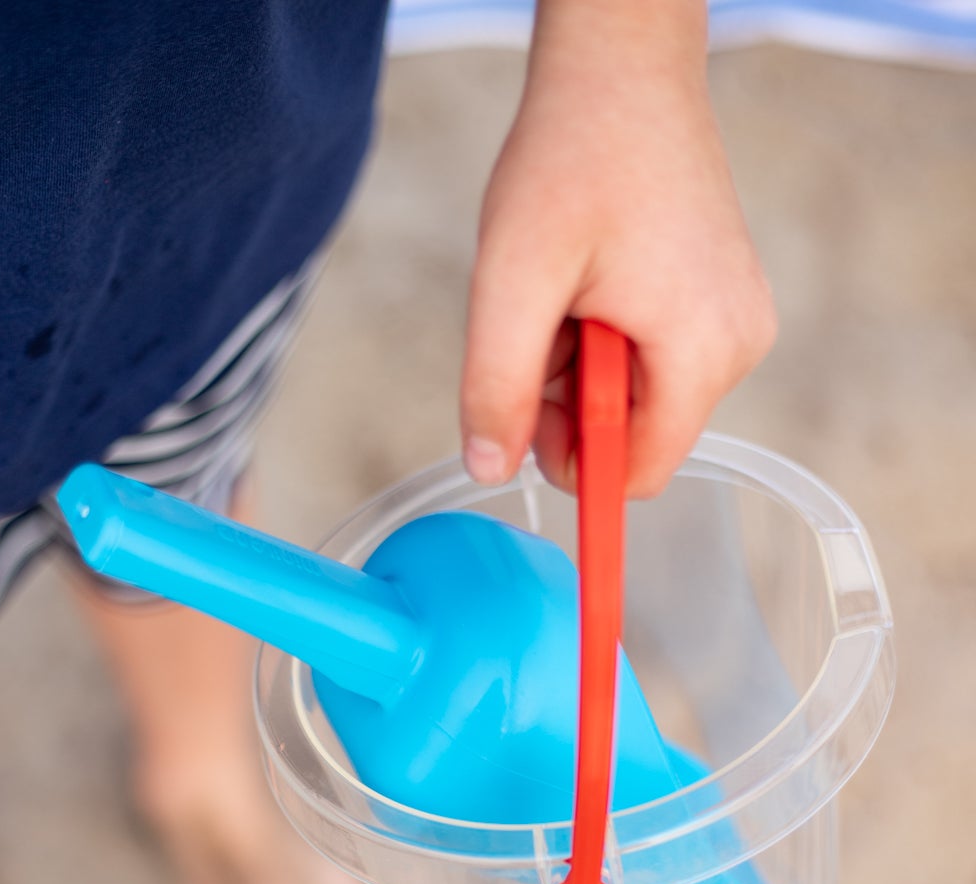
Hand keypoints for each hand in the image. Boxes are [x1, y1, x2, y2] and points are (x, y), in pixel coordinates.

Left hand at [460, 0, 776, 498]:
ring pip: (638, 398)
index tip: (527, 410)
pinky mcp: (723, 300)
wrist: (620, 66)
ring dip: (583, 366)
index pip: (639, 474)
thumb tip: (488, 470)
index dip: (574, 462)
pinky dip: (606, 338)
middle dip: (572, 402)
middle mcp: (738, 344)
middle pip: (636, 436)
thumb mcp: (513, 282)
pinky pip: (653, 359)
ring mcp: (736, 320)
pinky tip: (591, 278)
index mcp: (702, 350)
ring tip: (566, 290)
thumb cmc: (573, 157)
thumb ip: (498, 387)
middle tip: (542, 324)